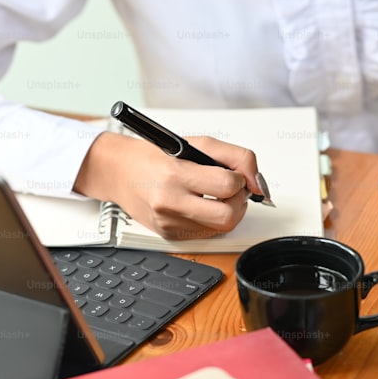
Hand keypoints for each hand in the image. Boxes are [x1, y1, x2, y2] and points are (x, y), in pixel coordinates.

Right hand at [73, 132, 265, 239]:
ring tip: (216, 196)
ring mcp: (169, 223)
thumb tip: (258, 182)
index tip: (234, 175)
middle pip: (228, 217)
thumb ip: (234, 157)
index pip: (227, 186)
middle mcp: (170, 203)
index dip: (240, 180)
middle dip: (239, 202)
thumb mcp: (196, 143)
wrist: (119, 172)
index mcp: (176, 175)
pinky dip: (211, 220)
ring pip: (221, 228)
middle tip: (232, 190)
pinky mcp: (169, 236)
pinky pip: (206, 234)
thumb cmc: (156, 156)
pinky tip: (201, 206)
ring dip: (228, 211)